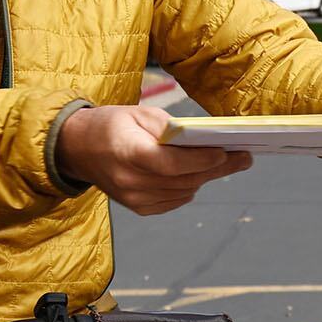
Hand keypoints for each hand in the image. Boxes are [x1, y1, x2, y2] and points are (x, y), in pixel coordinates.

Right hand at [56, 101, 251, 215]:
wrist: (78, 149)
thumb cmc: (110, 125)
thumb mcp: (137, 113)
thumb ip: (168, 127)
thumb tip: (200, 139)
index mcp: (127, 153)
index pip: (171, 163)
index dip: (200, 160)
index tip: (225, 152)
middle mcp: (130, 181)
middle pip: (183, 179)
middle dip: (216, 168)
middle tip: (243, 158)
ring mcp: (134, 199)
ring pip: (184, 191)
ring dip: (206, 177)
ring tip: (228, 162)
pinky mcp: (139, 208)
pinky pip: (175, 200)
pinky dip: (189, 187)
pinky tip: (199, 173)